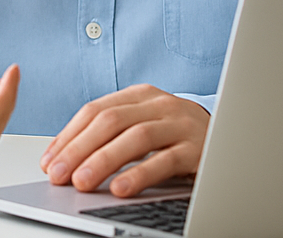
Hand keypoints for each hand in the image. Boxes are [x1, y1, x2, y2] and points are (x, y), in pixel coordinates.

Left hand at [40, 84, 209, 196]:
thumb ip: (112, 135)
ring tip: (82, 182)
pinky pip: (165, 160)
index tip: (49, 161)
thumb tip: (65, 159)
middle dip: (79, 148)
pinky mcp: (197, 148)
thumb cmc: (178, 136)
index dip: (68, 136)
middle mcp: (159, 104)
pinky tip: (121, 188)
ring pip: (135, 137)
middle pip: (110, 121)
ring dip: (103, 160)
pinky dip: (140, 174)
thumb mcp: (144, 125)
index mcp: (140, 95)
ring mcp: (179, 124)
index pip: (94, 110)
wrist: (233, 137)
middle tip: (58, 174)